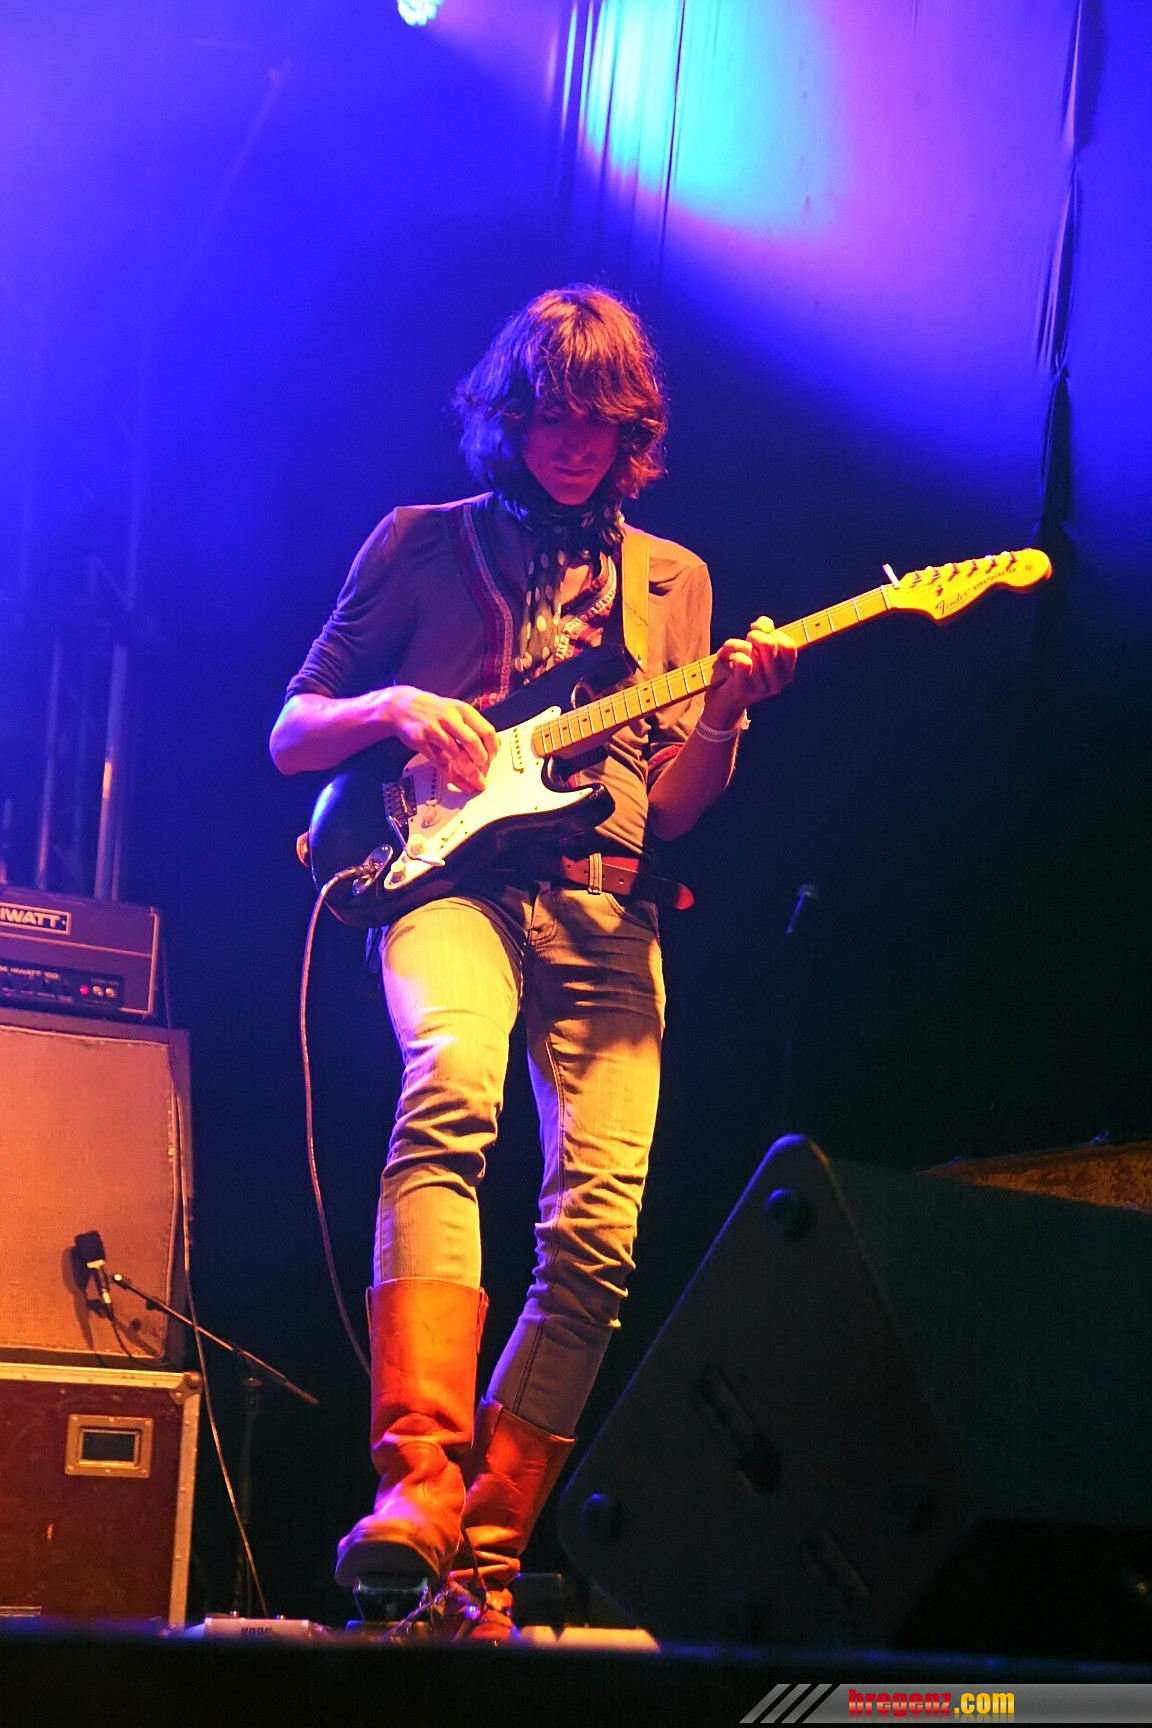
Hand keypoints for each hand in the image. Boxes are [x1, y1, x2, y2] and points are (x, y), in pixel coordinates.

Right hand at [383, 687, 498, 790]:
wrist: (401, 706)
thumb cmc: (431, 710)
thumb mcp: (455, 710)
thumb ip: (473, 726)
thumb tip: (496, 743)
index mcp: (462, 710)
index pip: (486, 730)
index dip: (492, 747)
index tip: (492, 757)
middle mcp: (449, 718)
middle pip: (472, 742)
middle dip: (481, 761)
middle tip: (484, 769)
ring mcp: (434, 730)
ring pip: (456, 755)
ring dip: (469, 772)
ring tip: (477, 782)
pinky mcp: (421, 742)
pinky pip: (440, 763)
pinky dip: (452, 776)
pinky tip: (459, 782)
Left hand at [705, 616, 796, 727]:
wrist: (723, 701)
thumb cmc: (740, 671)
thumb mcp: (755, 649)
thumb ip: (764, 632)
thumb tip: (763, 624)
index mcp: (786, 673)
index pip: (788, 646)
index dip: (773, 633)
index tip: (760, 632)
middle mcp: (777, 683)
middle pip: (770, 645)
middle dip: (755, 636)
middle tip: (746, 640)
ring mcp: (761, 688)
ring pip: (752, 651)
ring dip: (738, 646)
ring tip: (734, 654)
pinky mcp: (744, 689)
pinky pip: (743, 662)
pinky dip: (732, 655)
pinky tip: (729, 661)